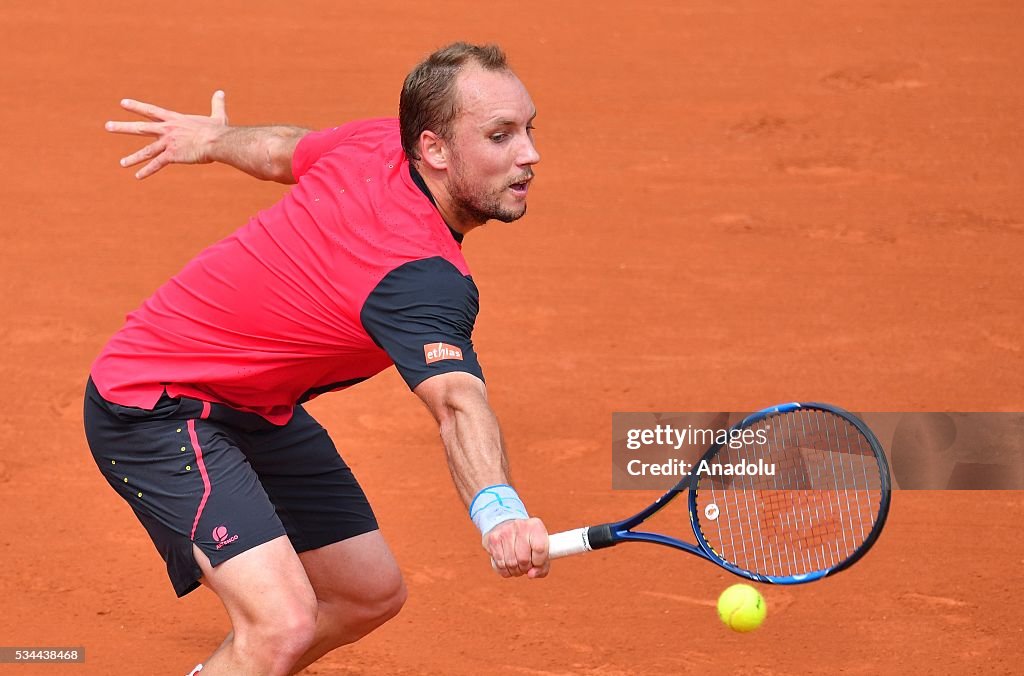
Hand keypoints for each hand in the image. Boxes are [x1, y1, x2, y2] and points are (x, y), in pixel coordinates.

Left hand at [105, 90, 228, 178]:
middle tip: (108, 126)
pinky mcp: (172, 155)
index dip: (137, 107)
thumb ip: (217, 104)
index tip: (123, 103)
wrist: (217, 141)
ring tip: (121, 163)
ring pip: (146, 150)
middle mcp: (167, 130)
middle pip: (140, 128)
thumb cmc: (218, 130)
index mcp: (175, 120)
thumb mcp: (217, 115)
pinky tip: (138, 176)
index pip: (151, 111)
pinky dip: (147, 171)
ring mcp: (168, 143)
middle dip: (123, 127)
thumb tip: (221, 92)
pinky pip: (157, 164)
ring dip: (133, 157)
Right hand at [483, 517, 549, 578]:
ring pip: (511, 564)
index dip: (539, 563)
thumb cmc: (527, 541)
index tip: (537, 564)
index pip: (540, 549)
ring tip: (517, 565)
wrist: (505, 524)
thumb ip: (542, 566)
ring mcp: (504, 532)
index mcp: (535, 526)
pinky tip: (507, 563)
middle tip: (526, 566)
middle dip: (525, 568)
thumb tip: (531, 575)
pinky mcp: (492, 539)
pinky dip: (505, 570)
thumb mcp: (540, 548)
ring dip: (515, 571)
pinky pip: (499, 565)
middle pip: (524, 559)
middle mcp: (519, 526)